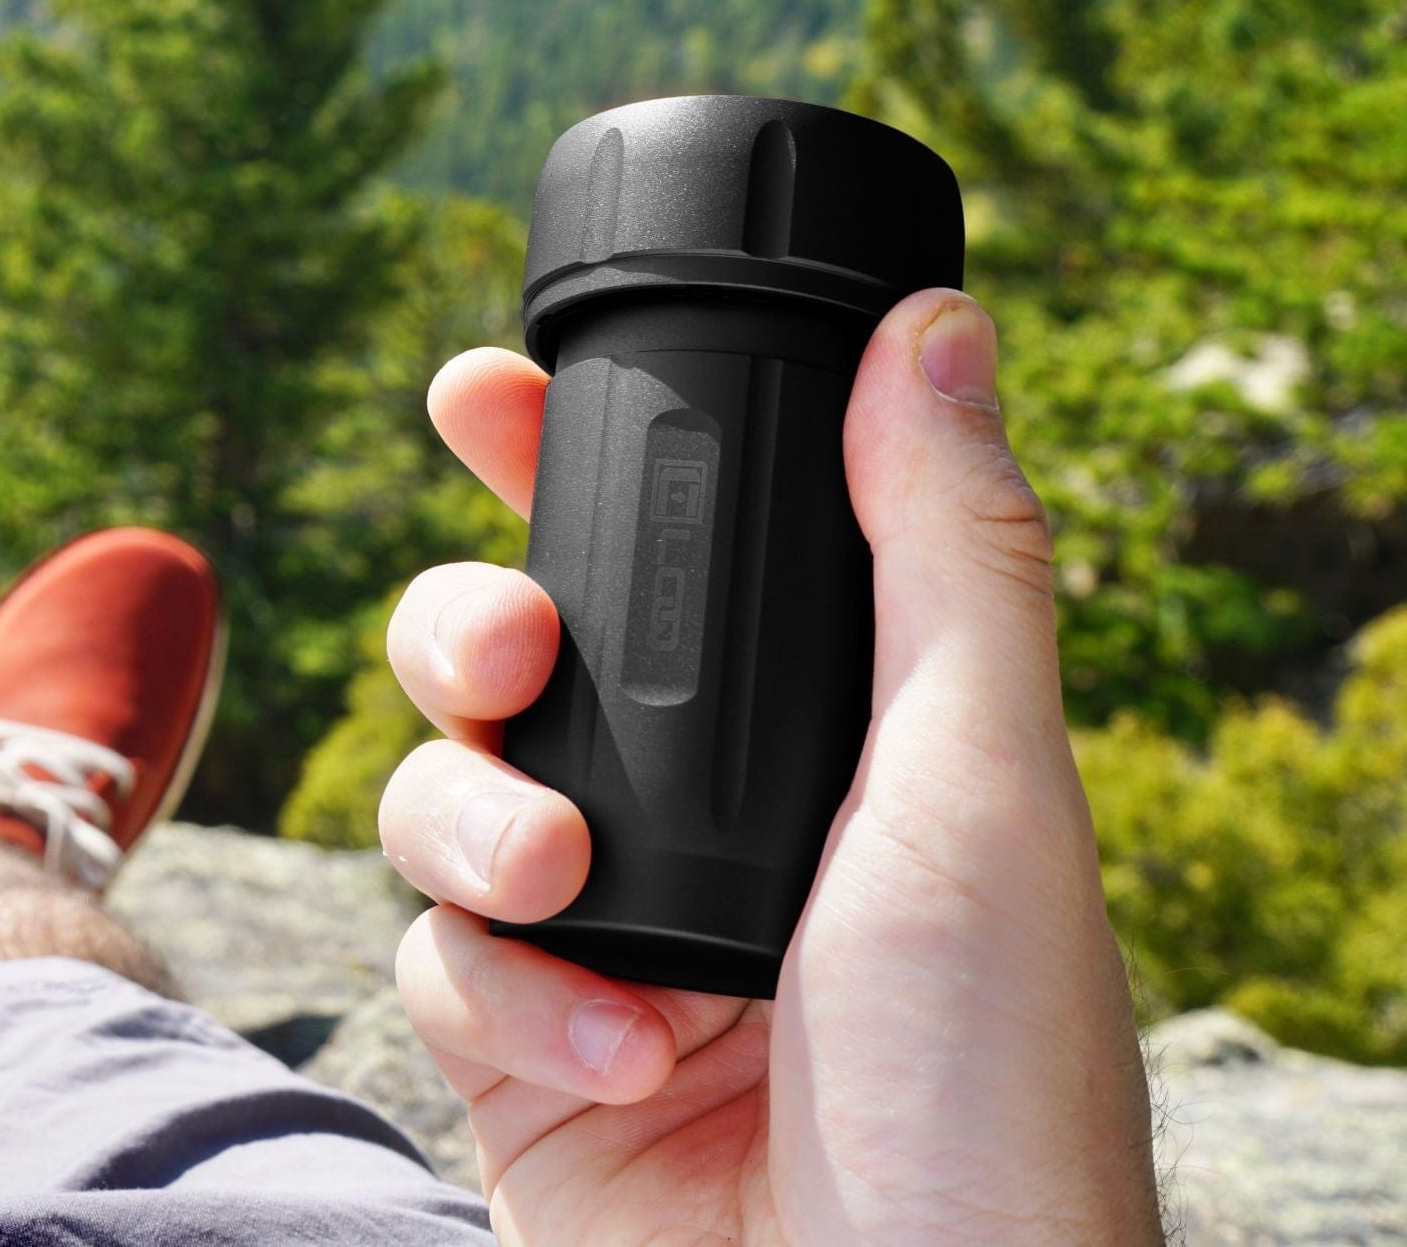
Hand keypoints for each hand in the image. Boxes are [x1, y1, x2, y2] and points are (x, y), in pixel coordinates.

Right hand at [383, 290, 1161, 1244]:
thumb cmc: (988, 1091)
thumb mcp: (981, 787)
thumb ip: (943, 552)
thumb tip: (934, 328)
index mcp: (830, 756)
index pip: (685, 568)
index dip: (568, 467)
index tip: (479, 393)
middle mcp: (712, 838)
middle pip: (513, 662)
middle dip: (468, 626)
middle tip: (504, 650)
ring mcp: (607, 949)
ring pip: (442, 797)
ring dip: (475, 821)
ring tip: (557, 888)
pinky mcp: (523, 1062)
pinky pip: (432, 959)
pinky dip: (501, 993)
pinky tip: (609, 1056)